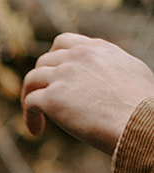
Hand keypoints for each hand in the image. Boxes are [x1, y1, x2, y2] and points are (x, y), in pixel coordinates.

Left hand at [21, 33, 153, 152]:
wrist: (140, 122)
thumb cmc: (143, 105)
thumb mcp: (132, 72)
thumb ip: (113, 67)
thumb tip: (110, 76)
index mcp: (97, 48)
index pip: (64, 42)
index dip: (54, 58)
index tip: (54, 75)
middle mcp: (78, 57)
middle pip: (44, 61)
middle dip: (40, 79)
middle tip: (43, 98)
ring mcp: (64, 75)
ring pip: (32, 79)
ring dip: (29, 96)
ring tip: (36, 117)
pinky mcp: (53, 98)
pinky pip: (30, 102)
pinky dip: (29, 116)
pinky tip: (36, 130)